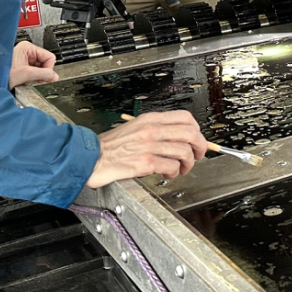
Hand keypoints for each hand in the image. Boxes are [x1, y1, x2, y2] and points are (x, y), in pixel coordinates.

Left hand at [9, 41, 58, 88]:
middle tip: (34, 80)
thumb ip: (43, 74)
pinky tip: (25, 81)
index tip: (43, 77)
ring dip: (36, 76)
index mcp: (28, 47)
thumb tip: (55, 77)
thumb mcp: (26, 74)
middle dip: (41, 73)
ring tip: (27, 81)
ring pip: (40, 69)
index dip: (48, 68)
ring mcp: (24, 59)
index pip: (49, 57)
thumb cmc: (2, 73)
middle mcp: (26, 51)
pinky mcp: (22, 66)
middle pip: (45, 63)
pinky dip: (32, 78)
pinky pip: (34, 72)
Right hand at [86, 110, 208, 187]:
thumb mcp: (135, 128)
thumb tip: (178, 138)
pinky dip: (173, 172)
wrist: (91, 157)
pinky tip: (166, 174)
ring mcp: (149, 146)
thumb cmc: (110, 146)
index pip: (185, 117)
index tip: (197, 140)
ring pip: (184, 151)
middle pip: (190, 133)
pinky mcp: (145, 162)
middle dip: (200, 147)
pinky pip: (171, 166)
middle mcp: (151, 130)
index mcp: (150, 119)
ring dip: (187, 163)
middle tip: (197, 156)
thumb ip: (155, 130)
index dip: (197, 130)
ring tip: (180, 169)